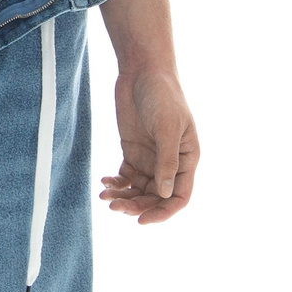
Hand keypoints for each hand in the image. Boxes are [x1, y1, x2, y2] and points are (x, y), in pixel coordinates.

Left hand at [100, 68, 198, 223]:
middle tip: (115, 206)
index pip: (180, 196)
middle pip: (156, 197)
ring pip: (139, 190)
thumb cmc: (162, 95)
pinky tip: (105, 182)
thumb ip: (167, 161)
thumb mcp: (167, 127)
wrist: (143, 71)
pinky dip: (116, 183)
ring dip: (123, 197)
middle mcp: (170, 163)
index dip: (163, 212)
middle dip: (137, 206)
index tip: (142, 221)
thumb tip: (166, 194)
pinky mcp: (133, 151)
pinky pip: (125, 177)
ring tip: (105, 196)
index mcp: (187, 159)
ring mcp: (150, 158)